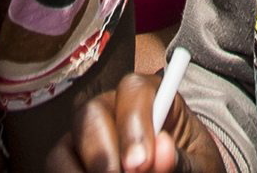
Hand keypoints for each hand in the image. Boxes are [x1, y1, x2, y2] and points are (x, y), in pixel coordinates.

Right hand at [53, 69, 224, 172]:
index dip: (134, 124)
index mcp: (152, 97)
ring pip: (65, 146)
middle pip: (90, 113)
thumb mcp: (200, 167)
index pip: (134, 90)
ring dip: (81, 172)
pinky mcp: (71, 161)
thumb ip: (182, 162)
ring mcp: (87, 136)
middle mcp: (112, 109)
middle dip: (101, 153)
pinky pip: (57, 167)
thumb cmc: (192, 169)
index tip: (141, 164)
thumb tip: (163, 151)